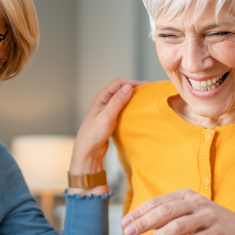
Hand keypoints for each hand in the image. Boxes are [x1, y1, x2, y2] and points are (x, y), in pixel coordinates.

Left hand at [69, 78, 146, 194]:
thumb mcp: (108, 116)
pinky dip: (129, 106)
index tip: (146, 86)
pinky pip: (120, 107)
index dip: (132, 83)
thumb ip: (118, 101)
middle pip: (120, 89)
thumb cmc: (94, 134)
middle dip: (133, 88)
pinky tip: (135, 110)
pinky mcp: (108, 118)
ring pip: (120, 98)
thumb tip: (128, 87)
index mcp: (100, 97)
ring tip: (143, 99)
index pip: (118, 83)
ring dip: (131, 97)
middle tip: (147, 91)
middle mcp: (102, 101)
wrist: (88, 151)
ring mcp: (105, 109)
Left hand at [121, 189, 234, 234]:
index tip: (124, 223)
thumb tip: (139, 224)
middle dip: (144, 222)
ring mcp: (208, 217)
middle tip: (128, 233)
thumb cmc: (209, 223)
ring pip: (178, 226)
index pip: (158, 202)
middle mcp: (197, 203)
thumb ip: (167, 217)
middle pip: (166, 211)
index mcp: (187, 195)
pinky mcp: (217, 234)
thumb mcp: (188, 215)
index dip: (140, 212)